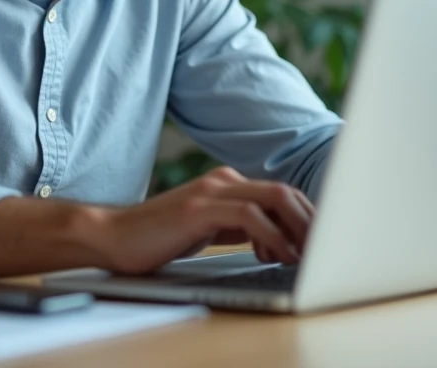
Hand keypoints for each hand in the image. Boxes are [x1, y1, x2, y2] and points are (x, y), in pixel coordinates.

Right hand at [91, 166, 313, 274]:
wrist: (112, 238)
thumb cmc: (157, 239)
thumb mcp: (207, 230)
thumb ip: (238, 227)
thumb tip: (276, 240)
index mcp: (226, 184)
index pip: (281, 194)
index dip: (306, 218)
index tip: (319, 245)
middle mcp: (223, 181)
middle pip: (284, 192)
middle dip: (311, 222)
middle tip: (324, 252)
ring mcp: (211, 191)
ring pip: (274, 196)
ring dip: (298, 227)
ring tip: (308, 256)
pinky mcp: (199, 208)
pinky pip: (250, 215)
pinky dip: (272, 235)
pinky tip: (279, 255)